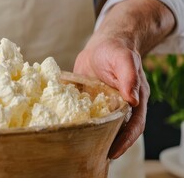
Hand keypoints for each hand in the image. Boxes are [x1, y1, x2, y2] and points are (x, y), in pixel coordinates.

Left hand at [74, 34, 149, 158]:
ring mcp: (103, 105)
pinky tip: (65, 127)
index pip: (133, 125)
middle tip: (94, 155)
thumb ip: (128, 76)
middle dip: (108, 143)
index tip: (113, 152)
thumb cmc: (115, 50)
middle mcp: (119, 106)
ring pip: (100, 124)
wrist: (100, 45)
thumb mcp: (122, 59)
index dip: (125, 140)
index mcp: (134, 99)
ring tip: (78, 148)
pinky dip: (77, 122)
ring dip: (92, 135)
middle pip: (117, 129)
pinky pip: (84, 114)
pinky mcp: (88, 102)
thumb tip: (132, 98)